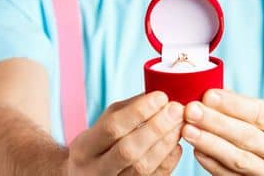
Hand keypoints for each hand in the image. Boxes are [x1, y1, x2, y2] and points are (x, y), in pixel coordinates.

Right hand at [66, 90, 185, 175]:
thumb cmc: (99, 146)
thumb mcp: (102, 126)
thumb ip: (127, 110)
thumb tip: (157, 95)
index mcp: (83, 149)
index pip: (112, 127)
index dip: (138, 111)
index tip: (161, 97)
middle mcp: (95, 171)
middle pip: (128, 150)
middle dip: (156, 127)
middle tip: (176, 109)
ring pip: (142, 167)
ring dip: (165, 143)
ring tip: (180, 124)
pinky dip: (168, 160)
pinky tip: (176, 145)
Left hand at [182, 89, 263, 175]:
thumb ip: (252, 110)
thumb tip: (214, 94)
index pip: (261, 114)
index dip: (233, 104)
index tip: (208, 94)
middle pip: (248, 137)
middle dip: (216, 122)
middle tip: (191, 110)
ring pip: (238, 160)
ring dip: (210, 144)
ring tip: (188, 130)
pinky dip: (212, 164)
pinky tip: (198, 150)